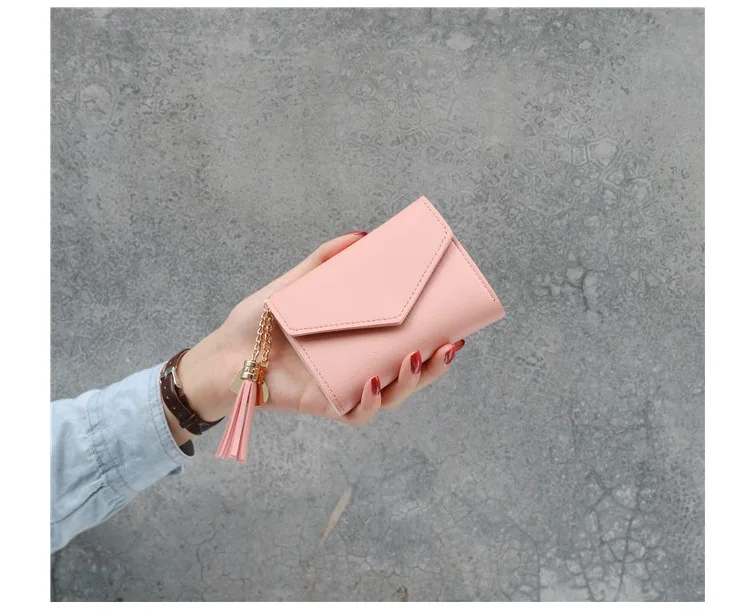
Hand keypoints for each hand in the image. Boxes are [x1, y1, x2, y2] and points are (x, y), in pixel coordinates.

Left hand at [169, 231, 464, 441]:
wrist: (223, 354)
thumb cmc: (258, 322)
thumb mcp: (295, 284)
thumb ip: (324, 260)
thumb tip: (362, 236)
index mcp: (359, 341)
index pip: (407, 344)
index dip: (436, 341)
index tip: (457, 327)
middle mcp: (357, 366)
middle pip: (410, 374)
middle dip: (435, 364)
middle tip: (449, 344)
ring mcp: (343, 387)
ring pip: (392, 395)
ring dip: (412, 381)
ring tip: (416, 357)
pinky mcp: (324, 404)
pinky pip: (356, 412)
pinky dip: (370, 401)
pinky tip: (375, 383)